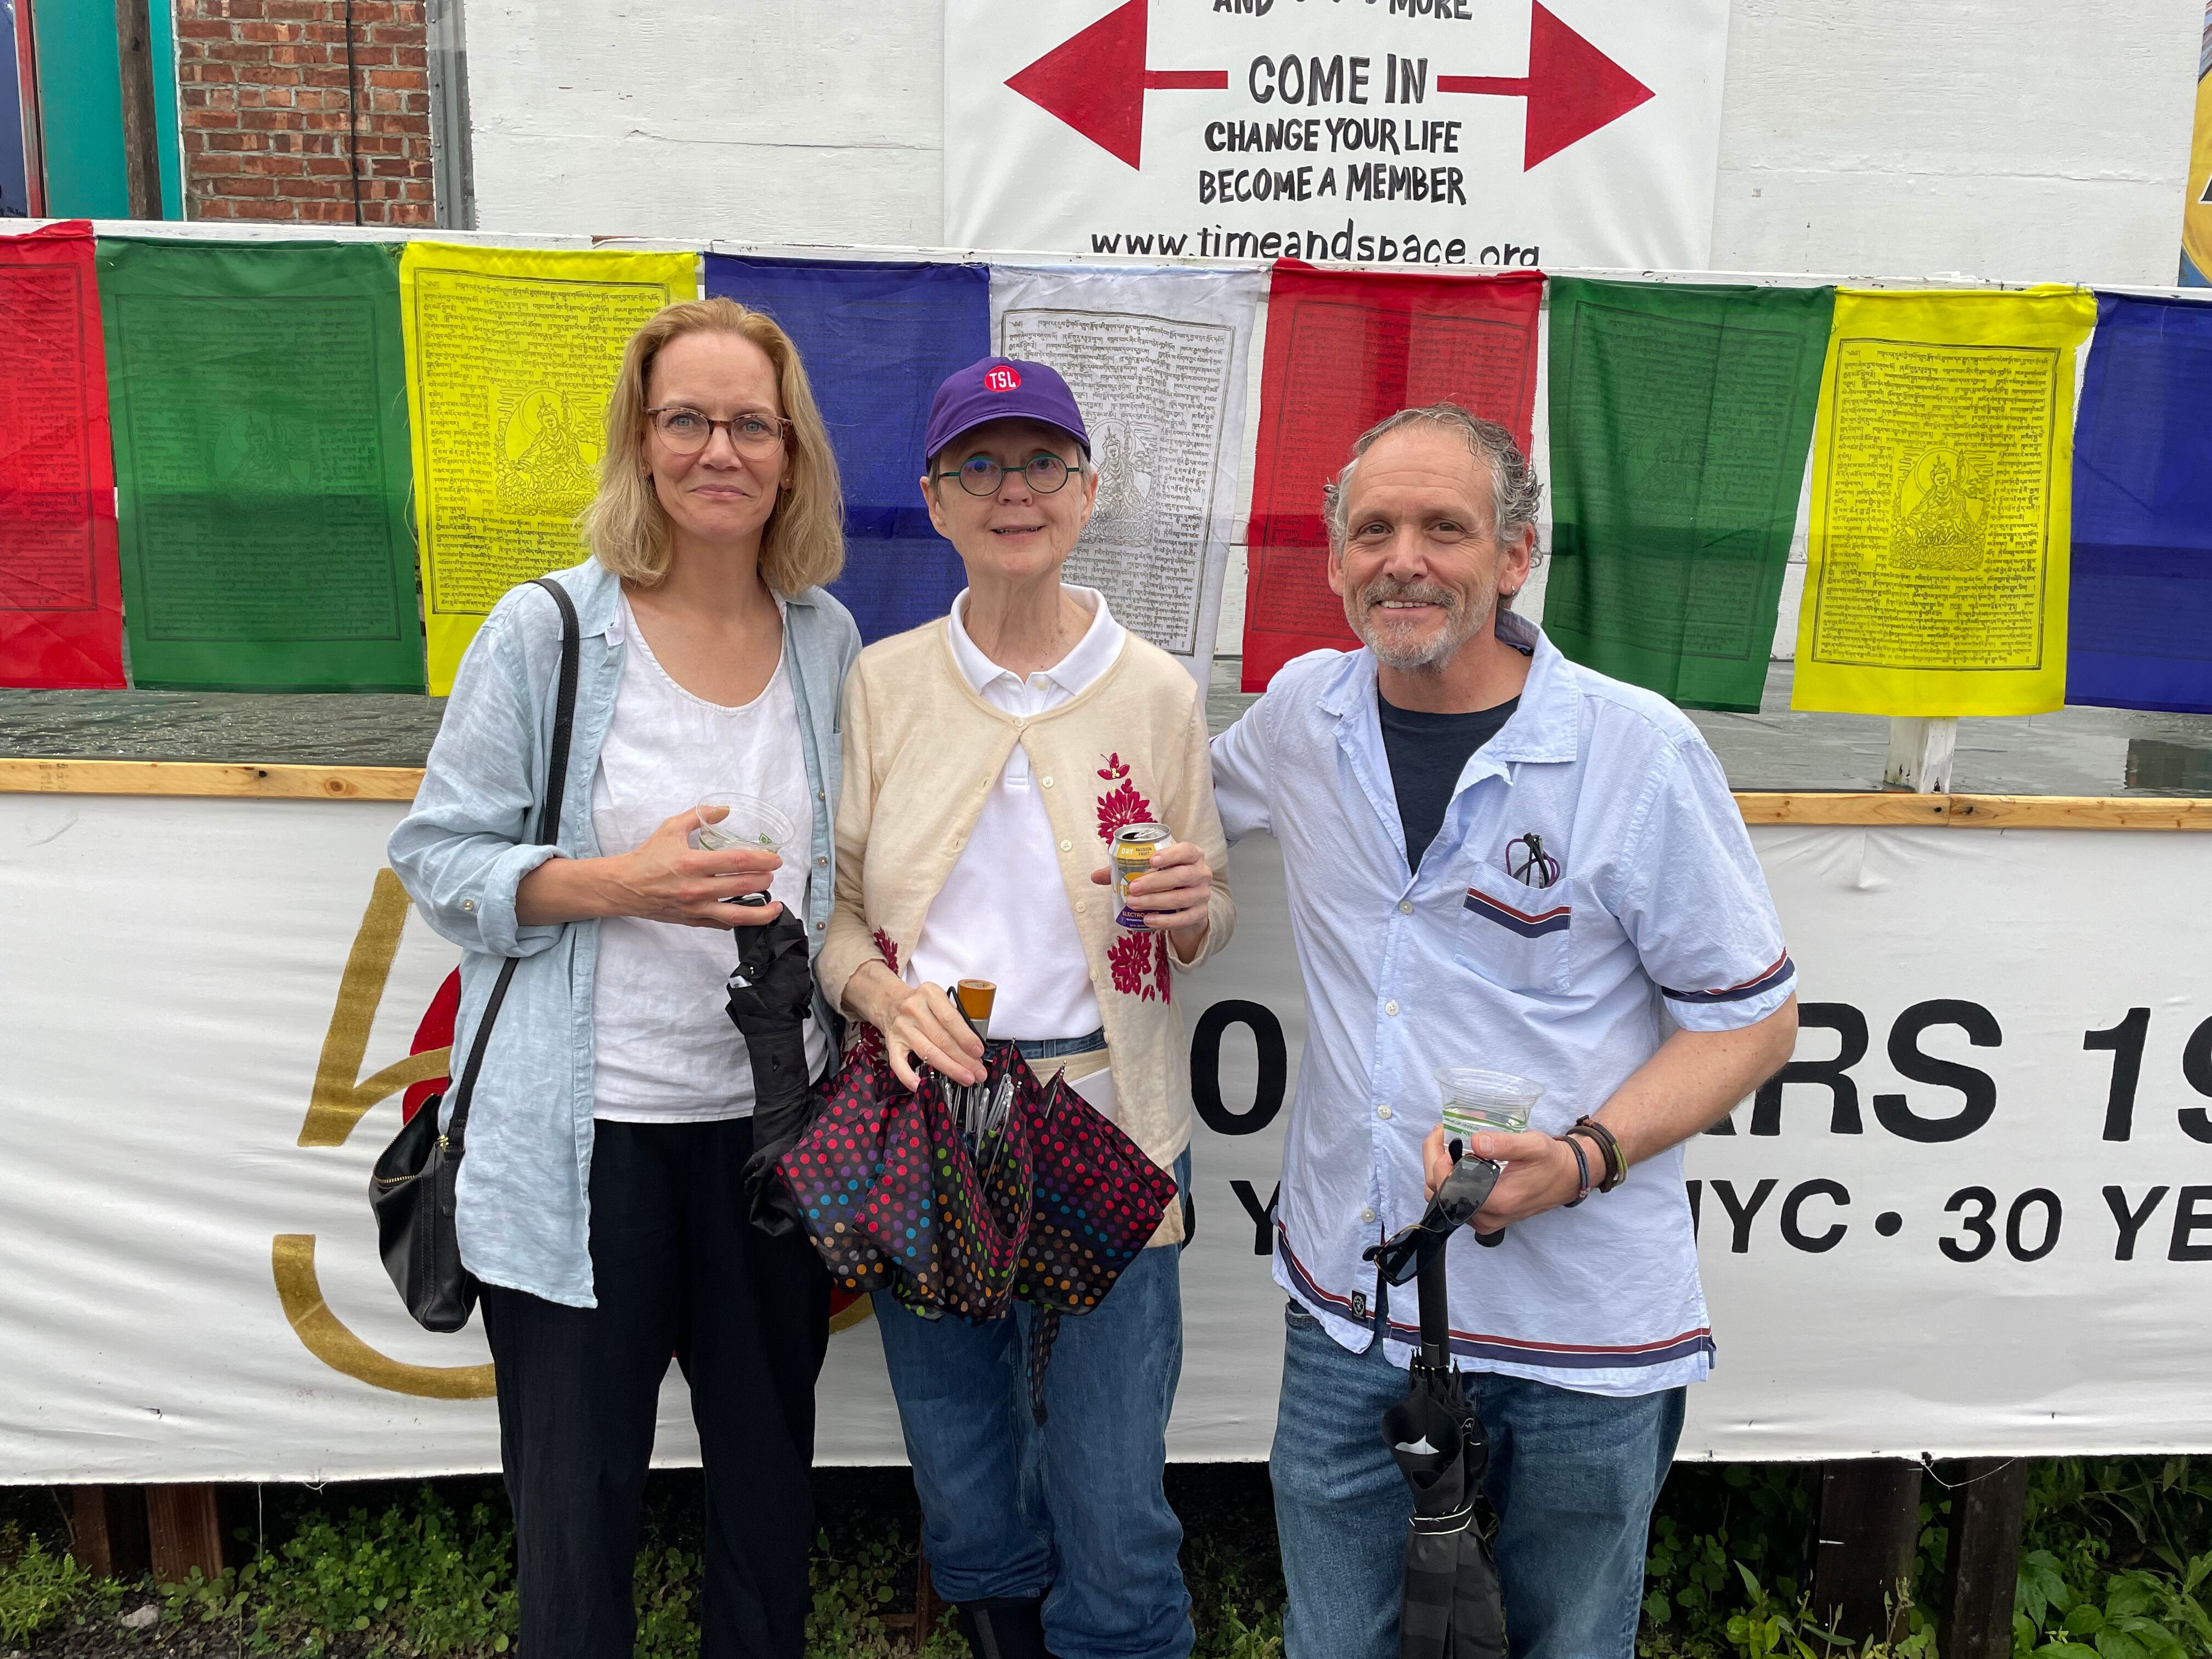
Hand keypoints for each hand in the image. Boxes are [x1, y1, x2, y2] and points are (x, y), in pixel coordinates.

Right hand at [608, 805, 783, 927]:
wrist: (624, 886)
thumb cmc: (647, 857)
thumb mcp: (670, 828)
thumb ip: (699, 815)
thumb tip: (725, 809)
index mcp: (691, 863)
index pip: (736, 861)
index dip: (761, 860)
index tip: (774, 858)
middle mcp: (695, 888)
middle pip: (742, 886)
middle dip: (764, 880)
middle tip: (772, 874)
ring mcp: (695, 908)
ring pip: (736, 915)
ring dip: (761, 911)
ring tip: (776, 905)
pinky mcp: (692, 920)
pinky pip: (721, 925)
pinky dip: (739, 920)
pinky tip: (750, 913)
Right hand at [846, 963, 984, 1090]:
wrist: (891, 1002)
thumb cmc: (923, 1004)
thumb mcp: (939, 999)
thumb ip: (955, 1016)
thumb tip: (974, 1046)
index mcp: (929, 994)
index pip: (950, 1019)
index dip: (966, 1038)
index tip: (979, 1052)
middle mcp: (913, 1009)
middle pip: (942, 1039)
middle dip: (963, 1059)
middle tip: (978, 1072)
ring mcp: (901, 1027)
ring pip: (927, 1053)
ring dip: (949, 1068)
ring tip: (966, 1078)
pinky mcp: (891, 1043)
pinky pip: (898, 1064)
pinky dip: (909, 1077)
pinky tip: (921, 1086)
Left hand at [1088, 839, 1212, 945]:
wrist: (1188, 904)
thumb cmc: (1166, 879)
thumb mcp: (1150, 870)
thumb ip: (1125, 870)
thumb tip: (1095, 876)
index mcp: (1192, 855)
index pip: (1186, 850)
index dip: (1170, 855)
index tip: (1151, 860)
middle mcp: (1202, 873)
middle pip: (1182, 876)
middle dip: (1155, 882)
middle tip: (1133, 888)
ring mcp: (1203, 894)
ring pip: (1181, 898)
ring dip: (1155, 901)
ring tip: (1133, 904)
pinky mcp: (1200, 914)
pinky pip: (1183, 918)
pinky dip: (1164, 921)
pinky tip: (1147, 920)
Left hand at [1420, 1126, 1584, 1230]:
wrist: (1566, 1179)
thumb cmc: (1550, 1161)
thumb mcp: (1533, 1146)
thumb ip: (1504, 1144)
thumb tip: (1476, 1142)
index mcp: (1496, 1201)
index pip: (1447, 1187)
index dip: (1438, 1159)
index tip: (1444, 1134)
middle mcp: (1486, 1217)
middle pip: (1439, 1194)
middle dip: (1434, 1160)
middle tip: (1442, 1133)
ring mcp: (1484, 1221)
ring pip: (1443, 1199)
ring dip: (1440, 1170)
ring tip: (1448, 1143)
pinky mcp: (1485, 1219)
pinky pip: (1455, 1202)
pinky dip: (1450, 1180)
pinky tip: (1459, 1159)